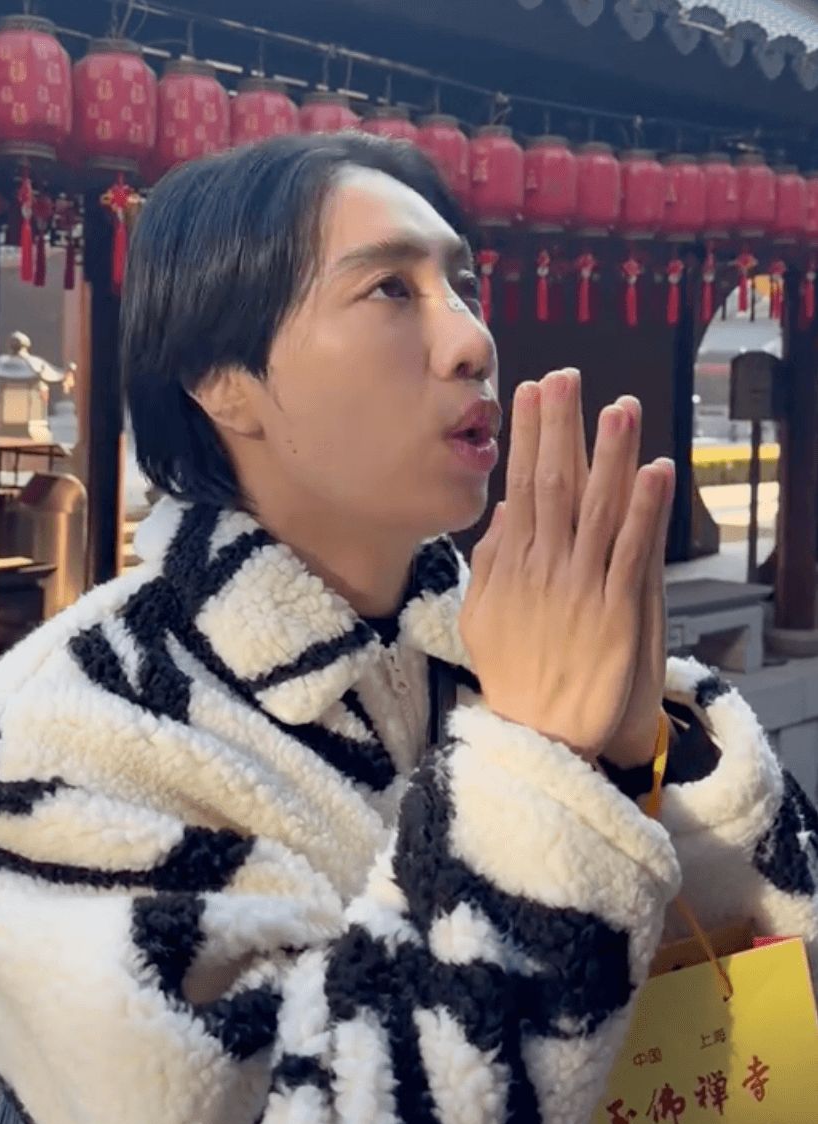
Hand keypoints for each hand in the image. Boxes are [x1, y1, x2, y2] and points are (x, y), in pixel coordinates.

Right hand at [461, 370, 673, 759]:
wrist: (539, 732)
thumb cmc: (511, 674)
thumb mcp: (479, 618)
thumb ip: (489, 563)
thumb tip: (503, 513)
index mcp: (511, 566)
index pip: (520, 487)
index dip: (527, 438)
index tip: (531, 394)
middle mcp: (544, 567)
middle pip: (555, 484)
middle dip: (562, 428)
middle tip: (569, 378)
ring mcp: (581, 587)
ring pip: (596, 509)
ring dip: (610, 455)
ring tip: (620, 407)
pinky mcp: (616, 610)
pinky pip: (633, 551)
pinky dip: (645, 511)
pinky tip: (656, 472)